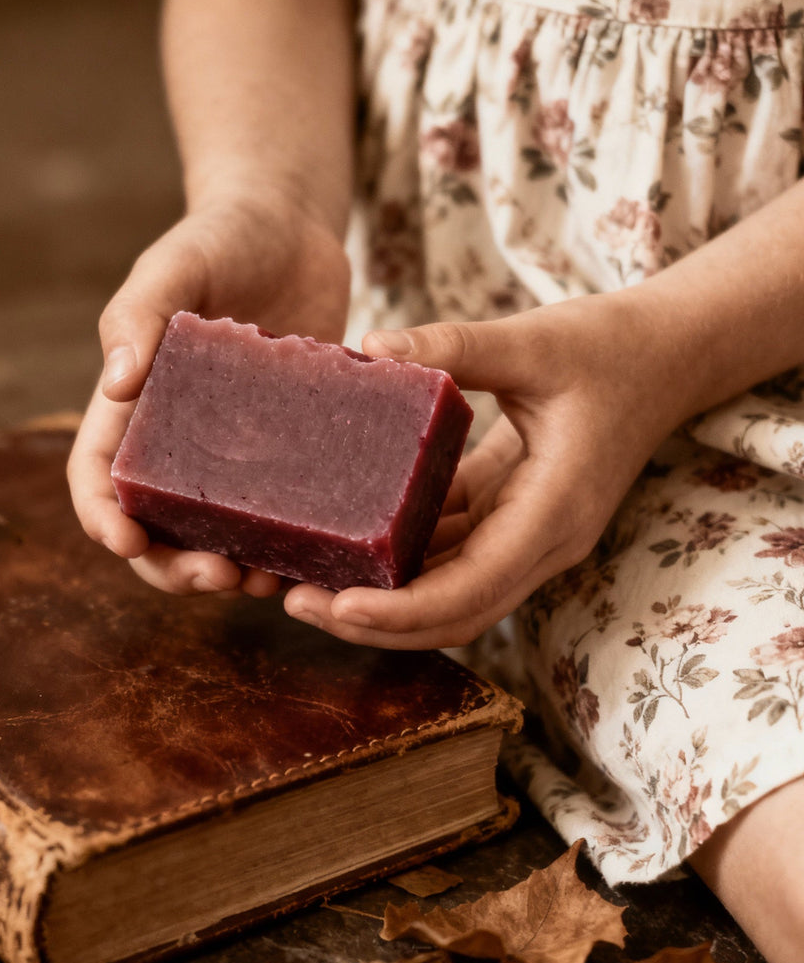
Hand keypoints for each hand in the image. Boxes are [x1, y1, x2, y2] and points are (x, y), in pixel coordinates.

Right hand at [66, 193, 350, 594]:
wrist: (292, 228)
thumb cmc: (219, 237)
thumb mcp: (173, 266)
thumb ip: (138, 315)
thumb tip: (114, 384)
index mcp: (135, 405)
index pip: (97, 476)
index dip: (102, 517)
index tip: (126, 542)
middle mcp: (180, 439)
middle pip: (158, 525)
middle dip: (174, 565)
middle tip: (215, 575)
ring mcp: (237, 450)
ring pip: (219, 532)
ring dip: (232, 566)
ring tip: (263, 580)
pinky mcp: (290, 447)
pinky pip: (285, 507)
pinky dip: (290, 540)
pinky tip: (314, 555)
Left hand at [284, 294, 689, 647]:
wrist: (666, 359)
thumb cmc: (611, 349)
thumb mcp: (535, 340)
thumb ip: (457, 345)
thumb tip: (369, 348)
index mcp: (554, 511)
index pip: (473, 589)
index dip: (403, 610)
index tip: (336, 606)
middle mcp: (542, 542)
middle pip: (452, 613)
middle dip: (375, 621)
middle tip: (296, 601)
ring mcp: (527, 537)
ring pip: (448, 593)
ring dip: (381, 597)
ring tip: (305, 579)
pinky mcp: (510, 520)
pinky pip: (450, 554)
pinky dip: (400, 558)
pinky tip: (348, 539)